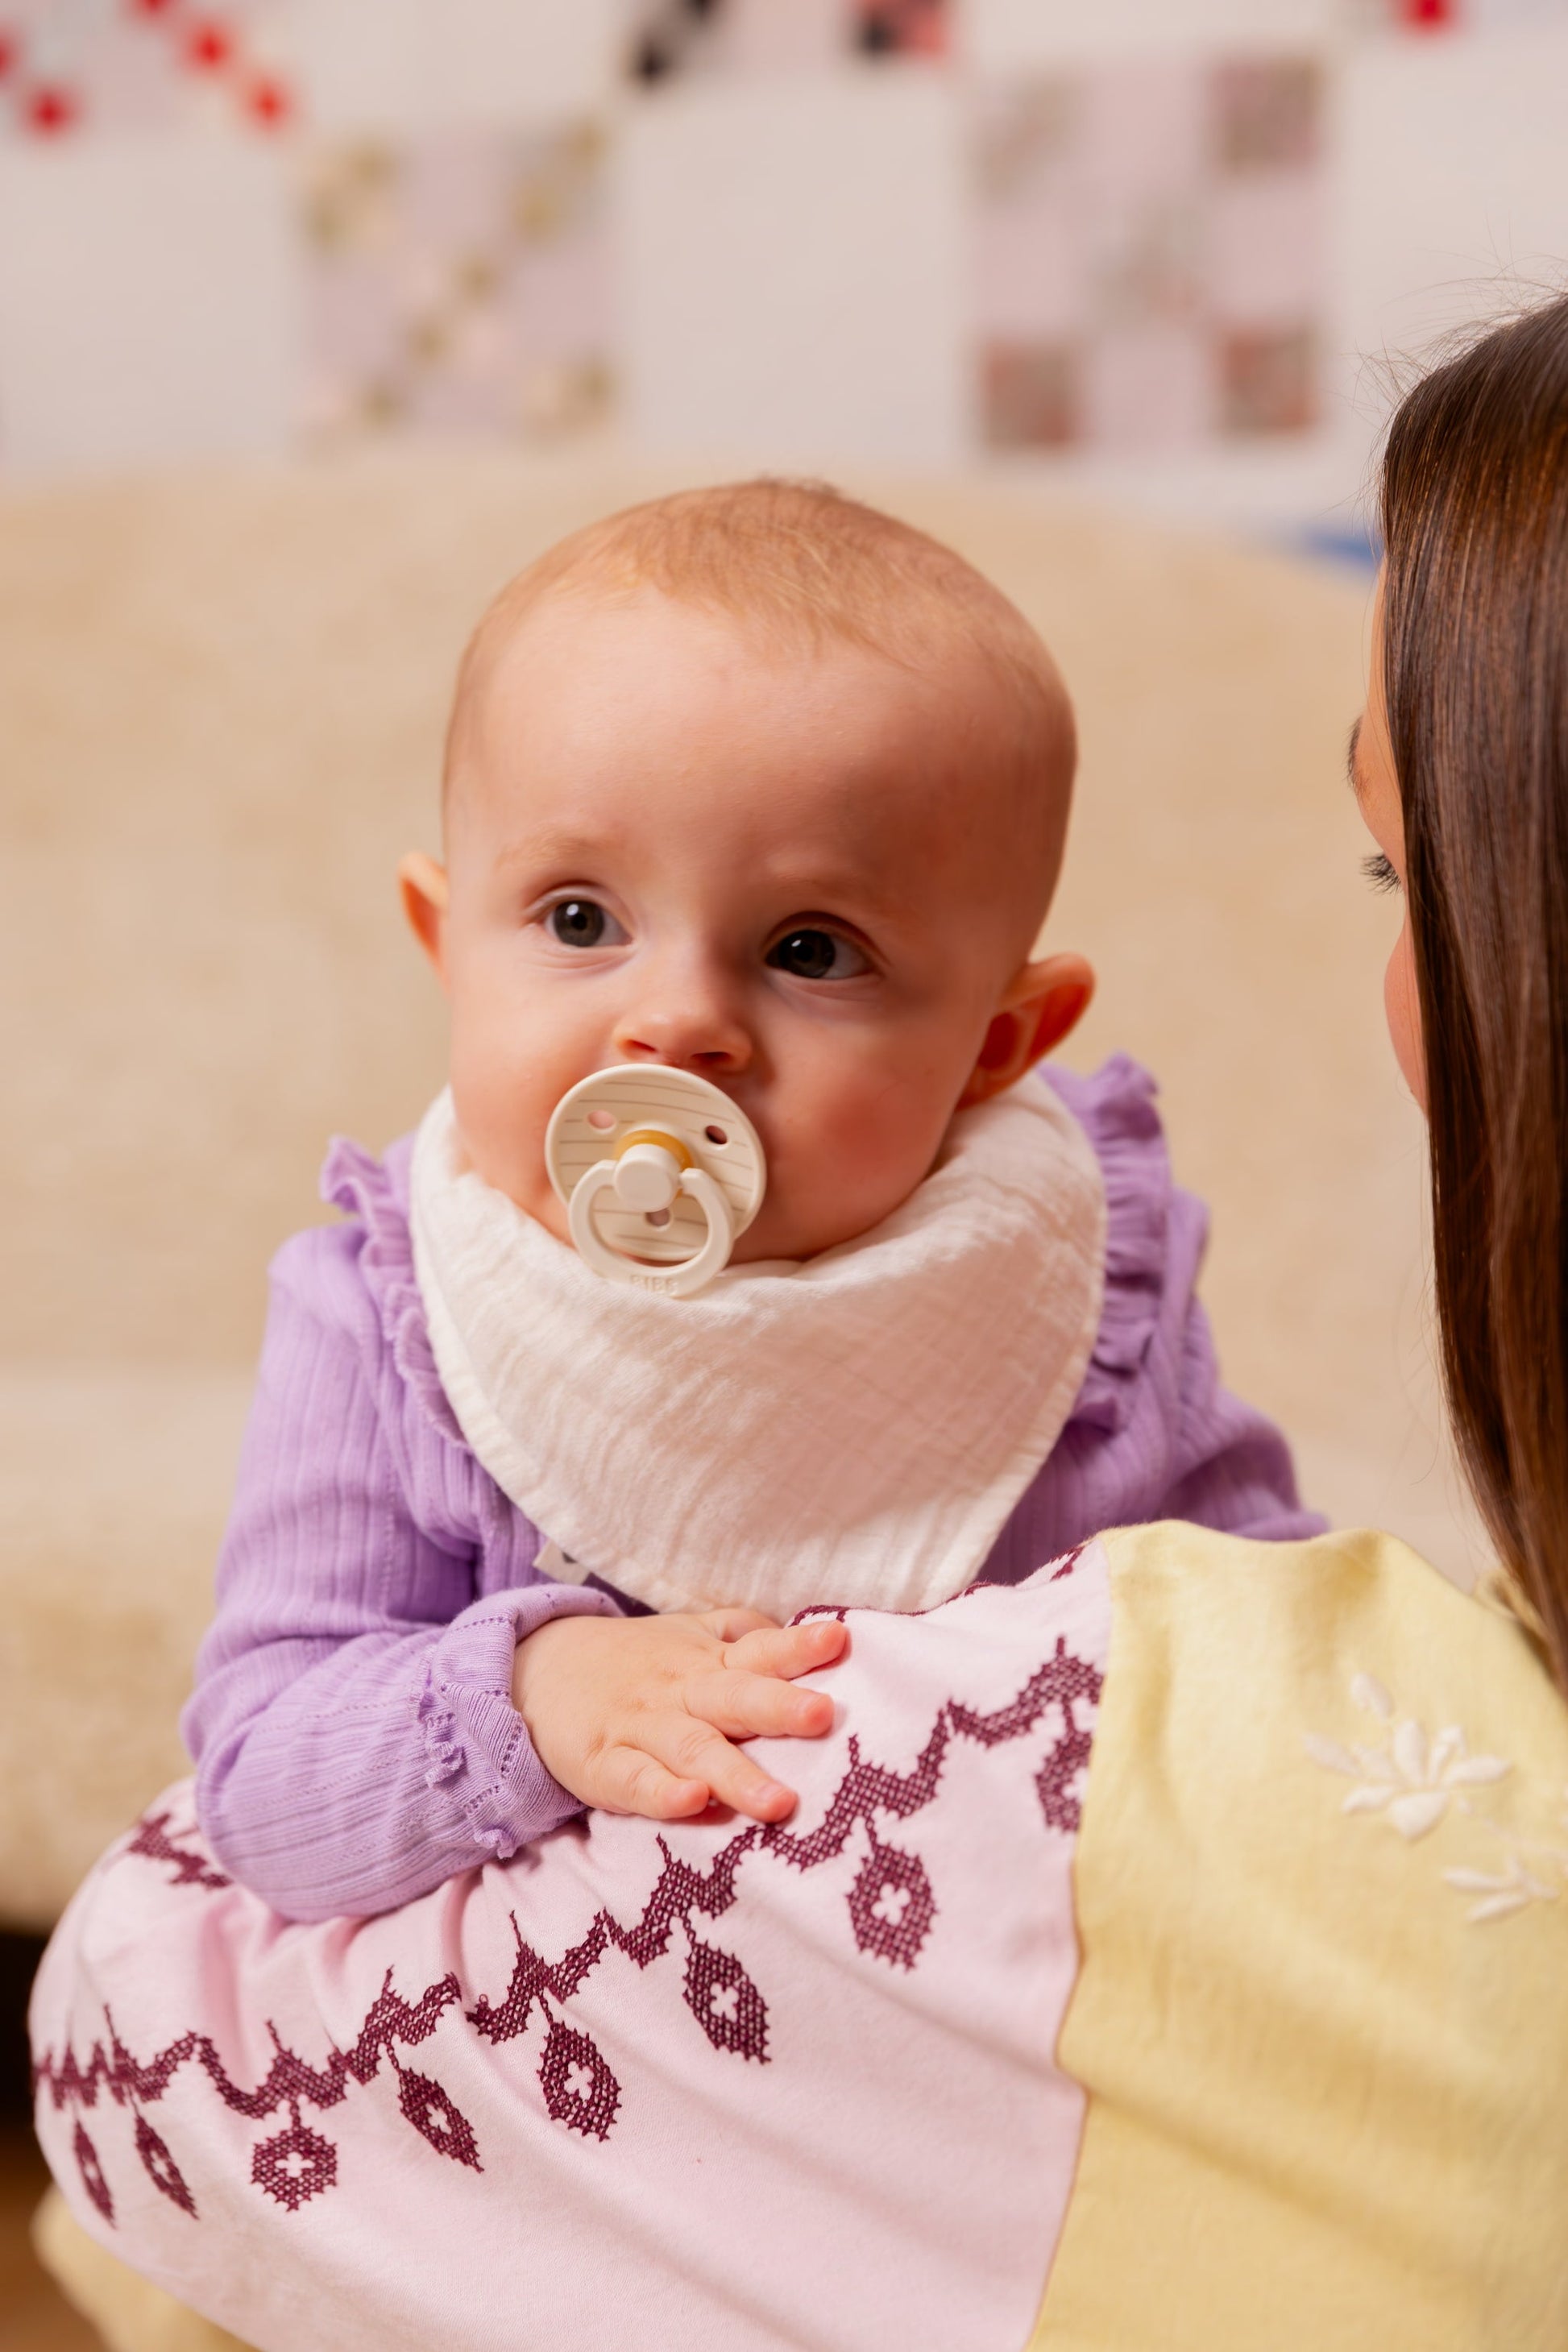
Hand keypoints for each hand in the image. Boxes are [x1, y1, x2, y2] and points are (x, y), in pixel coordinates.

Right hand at [511, 1607, 847, 1824]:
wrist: (534, 1674)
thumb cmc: (636, 1661)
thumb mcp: (688, 1635)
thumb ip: (746, 1634)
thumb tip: (812, 1634)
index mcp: (707, 1660)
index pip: (759, 1650)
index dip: (798, 1647)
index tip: (840, 1641)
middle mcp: (680, 1691)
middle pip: (734, 1698)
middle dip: (779, 1707)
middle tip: (825, 1716)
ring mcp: (641, 1728)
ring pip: (693, 1749)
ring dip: (736, 1773)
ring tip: (779, 1802)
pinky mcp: (604, 1766)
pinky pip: (636, 1782)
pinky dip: (664, 1794)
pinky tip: (693, 1802)